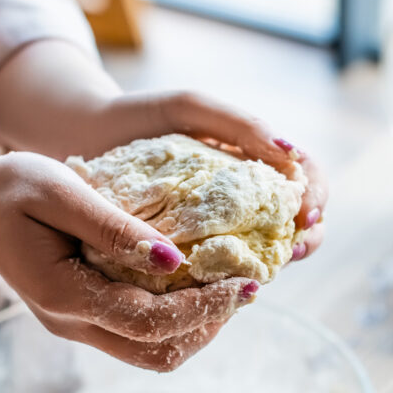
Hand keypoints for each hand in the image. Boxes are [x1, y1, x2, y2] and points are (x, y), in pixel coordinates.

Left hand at [0, 42, 326, 257]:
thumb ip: (238, 124)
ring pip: (267, 252)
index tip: (303, 215)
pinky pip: (222, 272)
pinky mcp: (189, 252)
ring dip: (273, 264)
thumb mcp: (189, 107)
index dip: (316, 198)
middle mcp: (244, 196)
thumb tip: (289, 153)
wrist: (76, 141)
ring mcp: (219, 225)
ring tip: (258, 271)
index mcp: (253, 160)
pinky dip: (230, 279)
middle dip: (305, 239)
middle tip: (288, 251)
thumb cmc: (136, 117)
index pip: (308, 179)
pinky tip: (220, 284)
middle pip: (300, 223)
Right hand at [0, 152, 258, 371]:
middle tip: (247, 286)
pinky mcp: (86, 318)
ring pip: (153, 352)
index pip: (151, 322)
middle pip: (159, 352)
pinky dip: (178, 318)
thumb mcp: (60, 191)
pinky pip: (142, 334)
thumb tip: (175, 259)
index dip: (206, 308)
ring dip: (198, 327)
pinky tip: (199, 284)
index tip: (248, 283)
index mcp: (64, 296)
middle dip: (210, 325)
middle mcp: (73, 324)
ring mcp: (78, 327)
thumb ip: (113, 228)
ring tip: (231, 286)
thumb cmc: (12, 188)